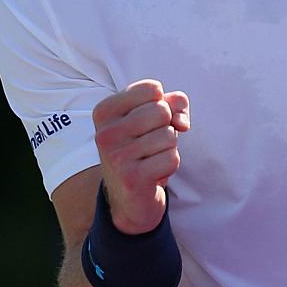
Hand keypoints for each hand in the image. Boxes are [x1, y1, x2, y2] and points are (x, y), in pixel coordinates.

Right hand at [93, 80, 190, 235]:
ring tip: (151, 157)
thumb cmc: (143, 147)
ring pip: (169, 135)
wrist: (128, 197)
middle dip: (166, 126)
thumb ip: (173, 103)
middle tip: (151, 142)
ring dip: (169, 147)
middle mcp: (105, 133)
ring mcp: (117, 156)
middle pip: (161, 110)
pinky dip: (170, 164)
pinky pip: (172, 158)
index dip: (162, 103)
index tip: (148, 121)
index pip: (151, 88)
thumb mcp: (154, 118)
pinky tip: (154, 172)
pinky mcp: (133, 178)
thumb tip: (181, 121)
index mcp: (104, 111)